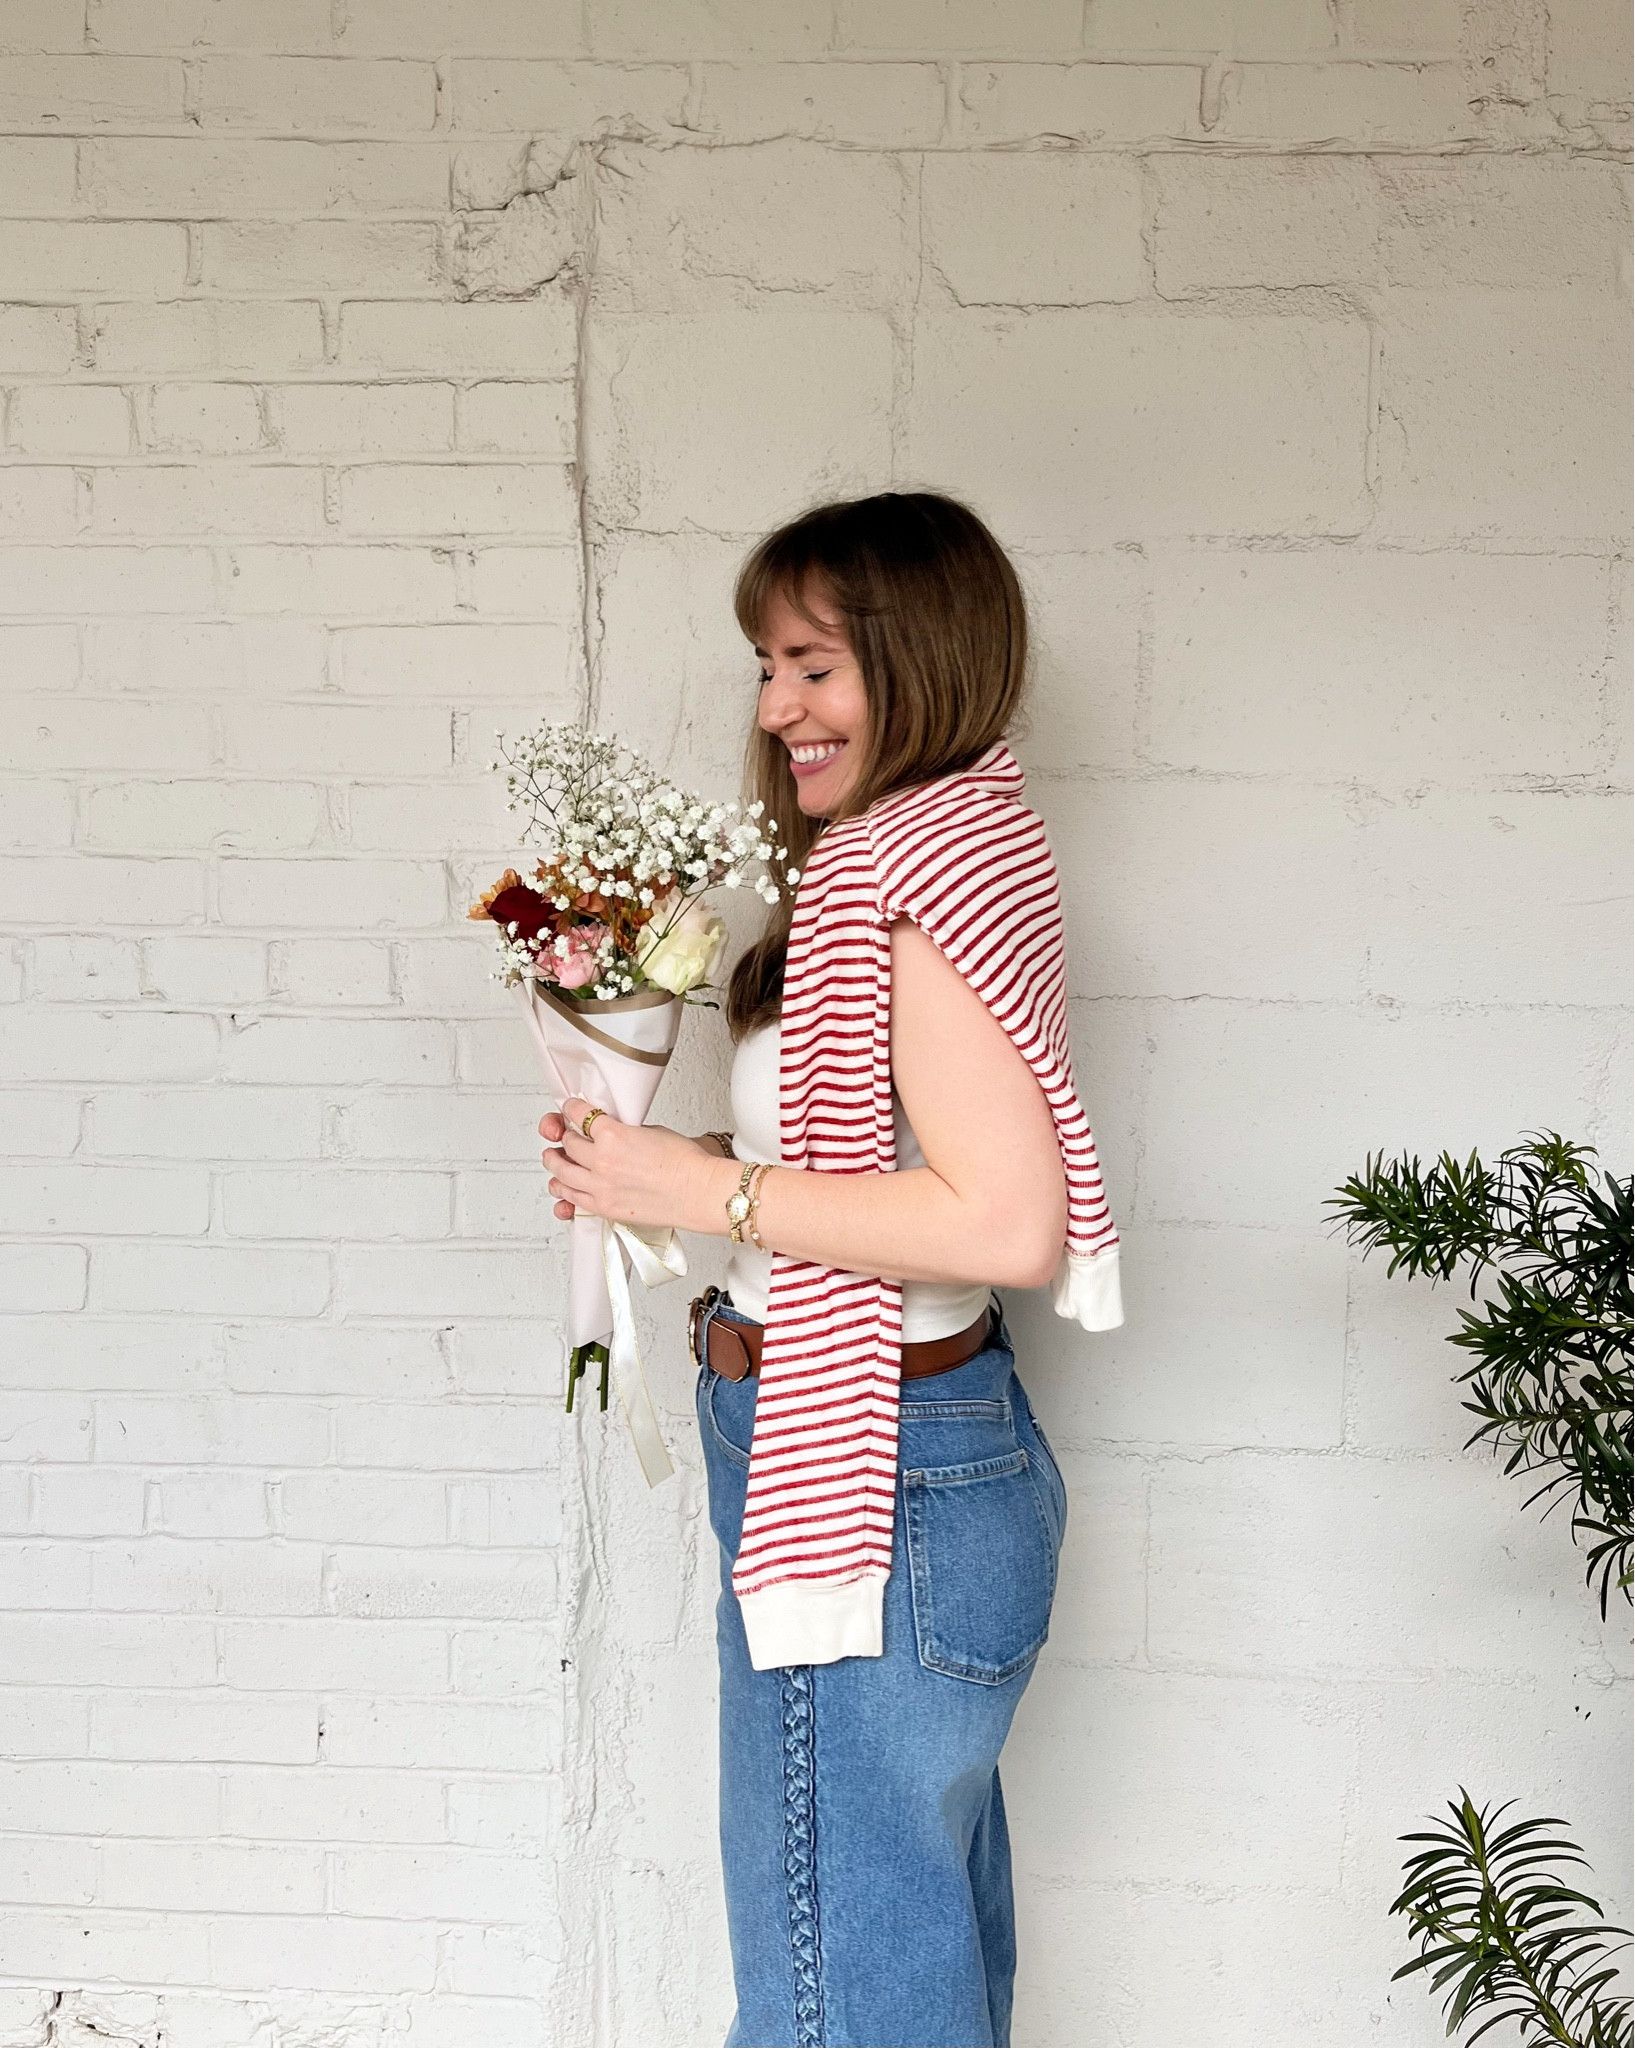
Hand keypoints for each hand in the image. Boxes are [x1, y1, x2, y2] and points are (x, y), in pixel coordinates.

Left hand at [540, 1098, 732, 1231]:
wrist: (698, 1191)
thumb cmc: (684, 1163)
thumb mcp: (650, 1130)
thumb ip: (623, 1132)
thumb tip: (610, 1134)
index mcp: (613, 1135)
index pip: (579, 1115)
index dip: (571, 1108)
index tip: (570, 1108)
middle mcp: (601, 1161)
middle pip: (566, 1144)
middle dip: (564, 1136)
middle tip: (564, 1135)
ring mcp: (600, 1187)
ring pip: (561, 1173)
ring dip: (555, 1163)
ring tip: (554, 1159)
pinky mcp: (604, 1208)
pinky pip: (572, 1198)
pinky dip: (564, 1190)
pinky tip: (563, 1185)